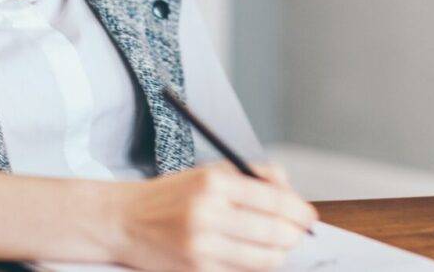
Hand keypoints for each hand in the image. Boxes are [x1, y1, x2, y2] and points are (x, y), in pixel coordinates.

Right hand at [94, 161, 318, 270]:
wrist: (123, 221)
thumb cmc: (171, 196)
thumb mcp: (209, 172)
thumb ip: (253, 177)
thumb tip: (291, 192)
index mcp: (213, 183)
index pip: (273, 199)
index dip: (299, 211)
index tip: (309, 216)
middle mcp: (207, 214)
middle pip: (274, 232)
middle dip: (294, 235)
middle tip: (299, 232)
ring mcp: (201, 247)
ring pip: (263, 259)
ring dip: (279, 254)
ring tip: (278, 246)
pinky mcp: (196, 271)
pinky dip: (254, 266)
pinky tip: (253, 257)